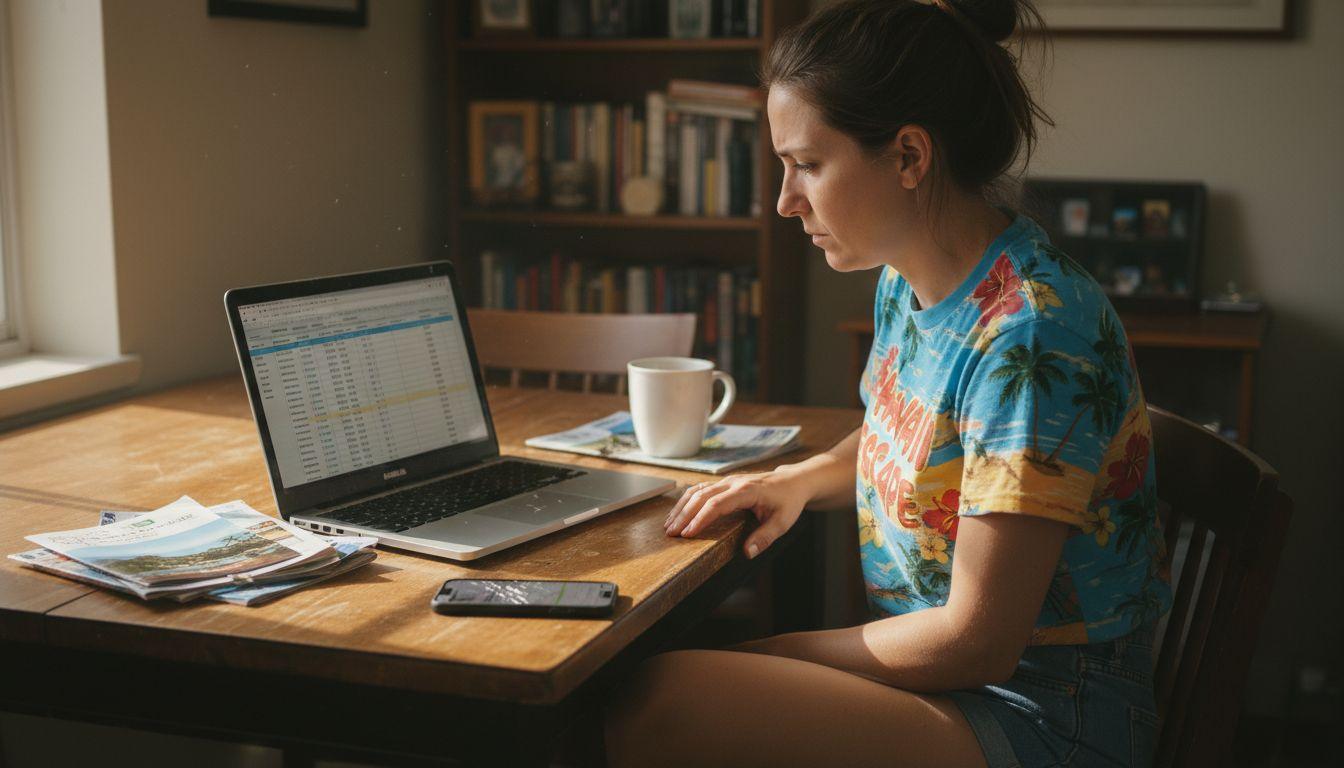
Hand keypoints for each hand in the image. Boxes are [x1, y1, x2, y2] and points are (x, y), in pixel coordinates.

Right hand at [664, 470, 807, 559]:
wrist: (793, 481)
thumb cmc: (788, 501)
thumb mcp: (783, 522)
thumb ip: (765, 537)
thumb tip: (748, 553)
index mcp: (747, 491)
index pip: (717, 504)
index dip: (700, 518)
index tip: (688, 533)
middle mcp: (734, 483)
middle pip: (702, 496)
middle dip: (684, 515)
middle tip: (671, 533)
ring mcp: (728, 481)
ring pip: (698, 491)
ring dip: (682, 507)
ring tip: (669, 525)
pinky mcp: (725, 483)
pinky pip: (701, 489)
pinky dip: (687, 500)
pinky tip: (678, 513)